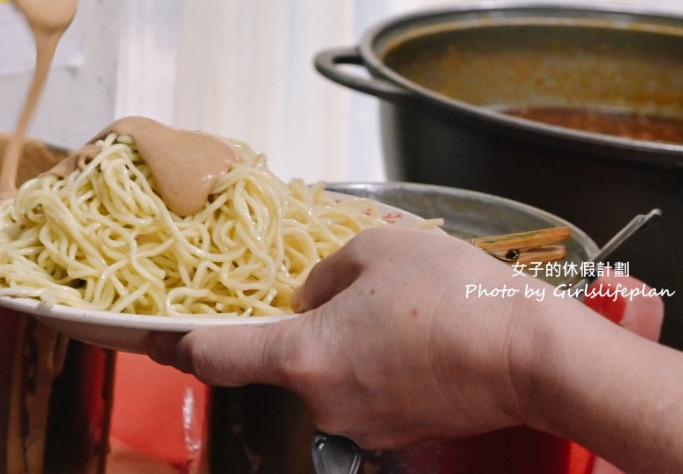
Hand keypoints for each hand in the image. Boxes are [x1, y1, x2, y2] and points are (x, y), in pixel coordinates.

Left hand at [149, 226, 572, 448]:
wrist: (533, 355)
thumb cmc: (452, 295)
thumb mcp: (374, 251)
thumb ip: (321, 274)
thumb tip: (308, 296)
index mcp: (301, 357)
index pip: (212, 357)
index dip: (174, 342)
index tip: (149, 334)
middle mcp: (321, 403)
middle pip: (272, 366)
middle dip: (281, 330)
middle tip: (310, 295)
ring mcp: (358, 425)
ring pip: (320, 378)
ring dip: (330, 346)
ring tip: (383, 309)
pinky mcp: (395, 432)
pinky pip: (358, 391)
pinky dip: (365, 364)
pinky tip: (404, 334)